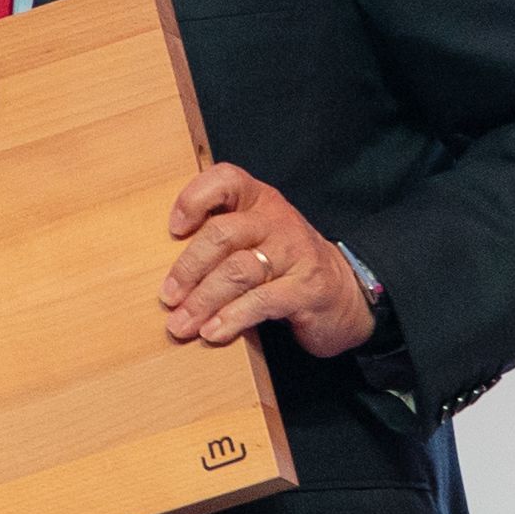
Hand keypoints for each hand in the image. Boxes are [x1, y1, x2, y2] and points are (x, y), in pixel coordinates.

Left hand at [160, 165, 373, 359]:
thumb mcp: (256, 239)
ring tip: (182, 324)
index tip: (173, 230)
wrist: (346, 293)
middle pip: (222, 234)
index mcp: (259, 201)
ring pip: (237, 271)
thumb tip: (169, 276)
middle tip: (168, 297)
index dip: (194, 199)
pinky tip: (213, 332)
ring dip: (203, 301)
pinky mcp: (307, 288)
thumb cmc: (286, 264)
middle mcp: (276, 221)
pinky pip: (261, 302)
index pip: (225, 180)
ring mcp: (295, 253)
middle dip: (188, 269)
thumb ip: (221, 241)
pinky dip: (232, 319)